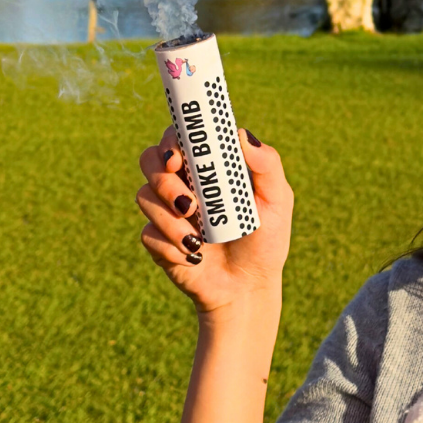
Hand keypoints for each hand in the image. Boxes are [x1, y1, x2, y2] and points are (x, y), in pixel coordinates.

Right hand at [136, 125, 292, 315]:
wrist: (248, 287)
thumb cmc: (266, 240)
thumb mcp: (277, 201)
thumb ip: (267, 165)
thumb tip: (242, 135)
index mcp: (208, 167)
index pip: (178, 137)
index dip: (170, 140)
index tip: (176, 158)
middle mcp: (183, 183)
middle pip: (150, 160)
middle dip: (164, 181)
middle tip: (189, 205)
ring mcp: (168, 211)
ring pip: (144, 196)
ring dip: (170, 220)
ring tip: (197, 239)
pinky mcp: (158, 239)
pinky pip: (147, 234)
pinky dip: (171, 246)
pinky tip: (194, 257)